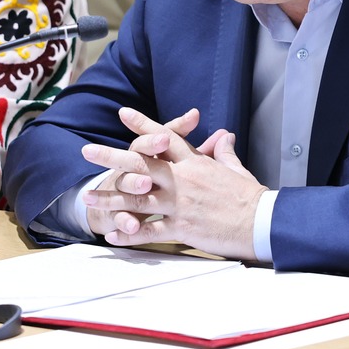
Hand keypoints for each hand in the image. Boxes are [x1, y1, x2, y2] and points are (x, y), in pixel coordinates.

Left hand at [80, 107, 266, 258]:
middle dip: (111, 157)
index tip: (123, 114)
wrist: (261, 222)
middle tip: (87, 151)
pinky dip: (129, 234)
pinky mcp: (181, 228)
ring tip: (88, 196)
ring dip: (110, 198)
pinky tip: (112, 235)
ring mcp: (179, 204)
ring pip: (137, 198)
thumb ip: (224, 152)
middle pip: (140, 164)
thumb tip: (223, 136)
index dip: (143, 125)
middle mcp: (183, 180)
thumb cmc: (251, 196)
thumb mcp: (236, 168)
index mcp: (195, 163)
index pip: (165, 137)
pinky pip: (149, 231)